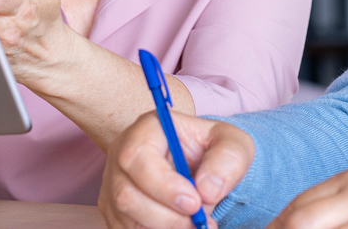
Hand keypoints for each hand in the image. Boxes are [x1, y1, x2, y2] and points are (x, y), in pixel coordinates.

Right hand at [101, 110, 254, 228]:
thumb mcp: (233, 144)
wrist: (205, 168)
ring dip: (163, 228)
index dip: (163, 185)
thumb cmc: (215, 150)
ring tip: (195, 225)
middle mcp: (122, 154)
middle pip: (127, 194)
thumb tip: (207, 189)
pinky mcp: (116, 210)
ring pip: (126, 218)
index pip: (137, 157)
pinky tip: (180, 228)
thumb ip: (227, 159)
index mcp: (147, 129)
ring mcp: (114, 184)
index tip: (195, 202)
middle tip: (199, 222)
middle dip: (167, 216)